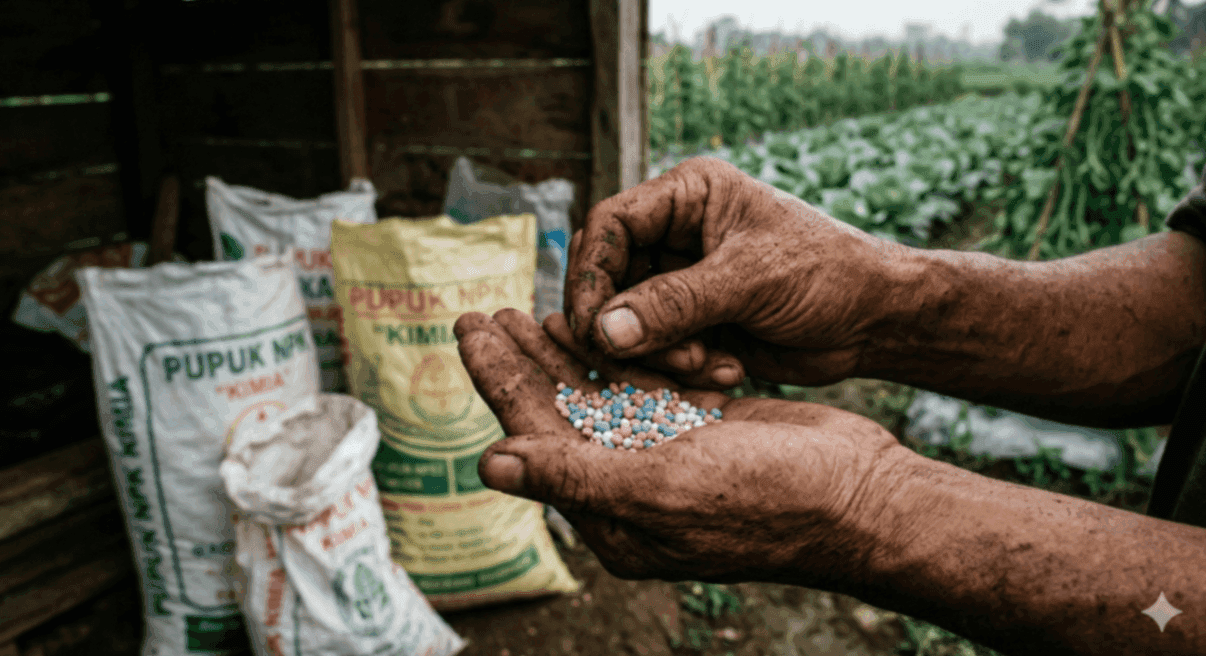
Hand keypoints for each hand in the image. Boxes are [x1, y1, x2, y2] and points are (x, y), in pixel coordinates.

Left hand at [454, 308, 922, 588]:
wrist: (861, 495)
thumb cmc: (769, 502)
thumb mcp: (663, 489)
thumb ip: (574, 475)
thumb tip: (489, 464)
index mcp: (610, 511)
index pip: (535, 434)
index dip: (498, 380)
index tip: (467, 328)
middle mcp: (629, 485)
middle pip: (557, 411)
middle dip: (518, 361)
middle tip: (481, 311)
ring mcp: (666, 455)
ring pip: (597, 394)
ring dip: (563, 353)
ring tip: (526, 311)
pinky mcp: (699, 429)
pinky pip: (644, 388)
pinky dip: (618, 355)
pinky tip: (596, 326)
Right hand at [564, 156, 908, 388]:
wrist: (876, 321)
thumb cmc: (826, 274)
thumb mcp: (749, 281)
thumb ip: (674, 304)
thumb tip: (603, 330)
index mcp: (688, 196)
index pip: (610, 225)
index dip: (590, 274)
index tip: (590, 325)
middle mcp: (678, 234)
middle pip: (610, 279)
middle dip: (624, 324)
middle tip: (638, 359)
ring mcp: (685, 281)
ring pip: (630, 321)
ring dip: (659, 353)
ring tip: (703, 364)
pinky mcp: (696, 323)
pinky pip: (660, 350)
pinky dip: (682, 368)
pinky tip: (726, 371)